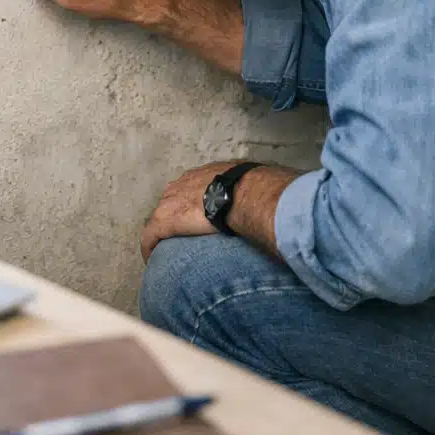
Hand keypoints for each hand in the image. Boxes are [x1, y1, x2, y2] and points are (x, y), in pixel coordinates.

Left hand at [141, 161, 302, 261]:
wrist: (249, 194)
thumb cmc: (262, 190)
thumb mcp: (262, 186)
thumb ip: (263, 195)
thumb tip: (284, 203)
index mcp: (209, 174)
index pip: (194, 188)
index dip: (193, 204)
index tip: (197, 217)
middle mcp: (186, 182)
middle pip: (172, 200)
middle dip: (174, 218)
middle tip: (180, 237)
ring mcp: (173, 200)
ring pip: (159, 219)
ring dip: (162, 234)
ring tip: (167, 251)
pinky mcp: (166, 220)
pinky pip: (150, 236)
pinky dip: (150, 247)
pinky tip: (151, 259)